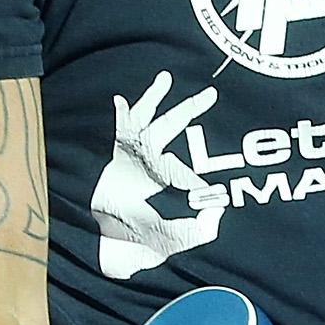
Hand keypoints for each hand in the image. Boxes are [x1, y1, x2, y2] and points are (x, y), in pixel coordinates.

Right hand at [91, 71, 225, 280]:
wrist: (105, 247)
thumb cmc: (139, 243)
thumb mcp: (175, 238)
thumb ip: (199, 230)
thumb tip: (218, 210)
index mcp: (165, 180)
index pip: (184, 170)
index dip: (196, 183)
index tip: (211, 195)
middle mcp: (147, 163)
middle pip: (170, 128)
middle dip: (190, 109)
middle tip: (211, 94)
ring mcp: (128, 157)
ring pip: (143, 120)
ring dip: (153, 98)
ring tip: (165, 78)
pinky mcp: (110, 156)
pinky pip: (116, 130)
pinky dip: (119, 115)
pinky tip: (120, 100)